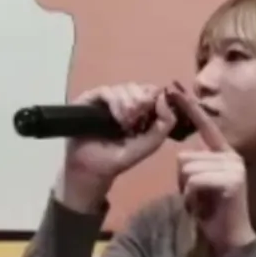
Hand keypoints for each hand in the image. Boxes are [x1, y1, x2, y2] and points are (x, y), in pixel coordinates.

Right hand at [58, 83, 176, 211]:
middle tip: (137, 117)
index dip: (155, 97)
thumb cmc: (118, 159)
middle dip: (142, 100)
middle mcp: (124, 102)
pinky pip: (107, 91)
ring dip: (129, 103)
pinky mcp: (91, 99)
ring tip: (125, 123)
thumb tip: (163, 97)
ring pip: (125, 87)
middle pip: (140, 87)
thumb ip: (164, 124)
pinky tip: (117, 118)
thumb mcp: (149, 144)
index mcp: (141, 112)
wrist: (91, 169)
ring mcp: (107, 100)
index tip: (153, 108)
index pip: (152, 92)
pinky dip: (116, 102)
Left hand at [170, 82, 255, 256]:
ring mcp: (233, 167)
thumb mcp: (200, 184)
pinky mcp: (231, 180)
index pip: (205, 126)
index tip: (174, 89)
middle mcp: (231, 156)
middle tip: (195, 197)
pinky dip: (190, 198)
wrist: (230, 238)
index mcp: (225, 153)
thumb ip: (195, 166)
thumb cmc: (213, 212)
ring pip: (187, 169)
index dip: (190, 108)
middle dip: (181, 181)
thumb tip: (182, 156)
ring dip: (185, 191)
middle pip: (184, 157)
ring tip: (200, 202)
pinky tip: (201, 208)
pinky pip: (194, 181)